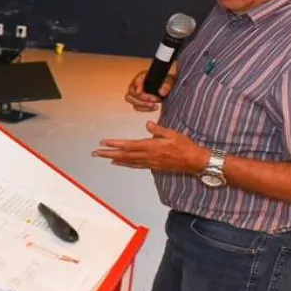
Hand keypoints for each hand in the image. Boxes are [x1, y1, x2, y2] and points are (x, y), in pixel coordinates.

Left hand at [93, 121, 209, 173]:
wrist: (195, 161)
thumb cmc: (185, 146)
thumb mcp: (172, 134)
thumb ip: (158, 129)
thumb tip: (147, 124)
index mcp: (151, 146)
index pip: (128, 145)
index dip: (115, 144)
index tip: (103, 143)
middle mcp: (148, 156)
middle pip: (124, 155)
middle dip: (108, 154)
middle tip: (95, 153)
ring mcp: (150, 162)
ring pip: (128, 161)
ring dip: (114, 159)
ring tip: (103, 157)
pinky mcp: (153, 166)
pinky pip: (136, 165)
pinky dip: (125, 164)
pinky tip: (119, 163)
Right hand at [125, 70, 172, 111]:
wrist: (168, 89)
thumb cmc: (167, 83)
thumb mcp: (170, 82)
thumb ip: (167, 85)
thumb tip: (161, 92)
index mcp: (143, 76)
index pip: (136, 80)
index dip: (137, 86)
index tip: (139, 92)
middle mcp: (137, 85)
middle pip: (131, 92)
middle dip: (141, 98)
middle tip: (153, 100)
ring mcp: (136, 94)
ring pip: (130, 99)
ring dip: (142, 104)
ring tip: (155, 106)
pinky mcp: (138, 101)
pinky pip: (136, 107)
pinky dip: (145, 109)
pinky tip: (155, 108)